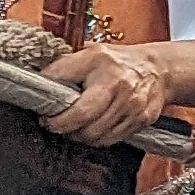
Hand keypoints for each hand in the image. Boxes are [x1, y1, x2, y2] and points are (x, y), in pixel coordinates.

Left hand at [41, 40, 173, 144]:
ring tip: (75, 126)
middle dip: (64, 128)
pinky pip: (111, 140)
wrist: (158, 69)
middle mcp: (119, 85)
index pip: (72, 99)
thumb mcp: (88, 54)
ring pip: (96, 136)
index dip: (54, 115)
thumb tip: (36, 84)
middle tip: (56, 124)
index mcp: (100, 64)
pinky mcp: (141, 119)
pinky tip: (94, 128)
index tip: (45, 116)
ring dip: (80, 135)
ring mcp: (132, 105)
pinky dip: (98, 139)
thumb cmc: (118, 62)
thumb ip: (63, 68)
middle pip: (84, 123)